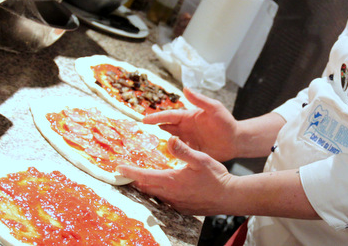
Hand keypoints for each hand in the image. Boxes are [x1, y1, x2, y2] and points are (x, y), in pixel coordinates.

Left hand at [117, 136, 231, 214]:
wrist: (228, 196)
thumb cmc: (215, 176)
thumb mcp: (200, 158)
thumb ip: (183, 149)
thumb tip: (169, 138)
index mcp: (172, 180)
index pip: (144, 176)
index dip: (130, 172)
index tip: (119, 168)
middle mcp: (171, 194)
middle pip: (146, 188)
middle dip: (134, 180)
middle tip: (125, 173)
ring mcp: (176, 203)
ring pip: (154, 195)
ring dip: (145, 187)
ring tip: (139, 180)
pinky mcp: (182, 208)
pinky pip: (164, 201)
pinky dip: (158, 193)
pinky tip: (161, 189)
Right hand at [142, 88, 238, 161]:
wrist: (236, 140)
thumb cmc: (226, 122)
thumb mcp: (214, 108)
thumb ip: (200, 99)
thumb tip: (185, 88)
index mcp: (188, 116)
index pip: (169, 116)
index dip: (156, 117)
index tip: (143, 119)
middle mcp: (186, 127)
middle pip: (166, 128)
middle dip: (153, 128)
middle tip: (137, 133)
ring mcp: (188, 140)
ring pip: (169, 140)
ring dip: (159, 142)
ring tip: (144, 147)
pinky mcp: (192, 151)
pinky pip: (178, 152)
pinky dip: (169, 154)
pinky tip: (160, 160)